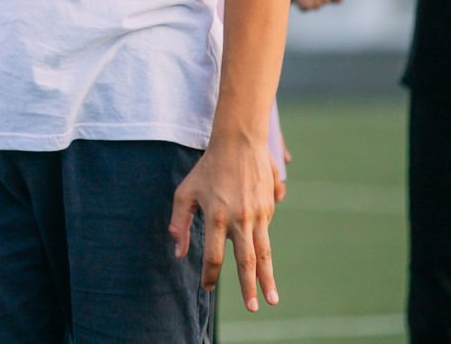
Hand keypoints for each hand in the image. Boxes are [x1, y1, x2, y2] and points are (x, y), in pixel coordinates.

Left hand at [170, 137, 278, 312]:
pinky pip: (264, 234)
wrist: (239, 142)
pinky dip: (263, 250)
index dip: (210, 275)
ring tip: (271, 299)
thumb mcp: (185, 192)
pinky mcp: (268, 209)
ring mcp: (257, 215)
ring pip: (263, 254)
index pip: (214, 255)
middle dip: (248, 287)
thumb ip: (179, 223)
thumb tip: (178, 252)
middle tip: (252, 307)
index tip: (207, 288)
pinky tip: (263, 263)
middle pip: (245, 260)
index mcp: (216, 215)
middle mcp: (239, 218)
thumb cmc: (207, 169)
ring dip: (267, 279)